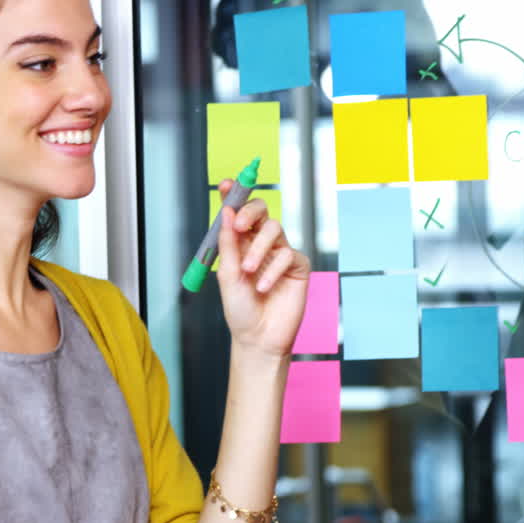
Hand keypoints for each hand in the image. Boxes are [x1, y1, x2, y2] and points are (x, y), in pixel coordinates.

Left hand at [214, 180, 310, 357]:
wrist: (258, 338)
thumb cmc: (240, 309)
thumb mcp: (226, 275)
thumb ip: (228, 243)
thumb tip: (225, 211)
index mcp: (240, 243)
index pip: (238, 213)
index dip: (234, 195)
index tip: (226, 184)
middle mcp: (261, 244)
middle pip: (261, 211)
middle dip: (250, 211)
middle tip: (238, 224)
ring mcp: (280, 253)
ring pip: (274, 229)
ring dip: (258, 249)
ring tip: (248, 271)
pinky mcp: (297, 266)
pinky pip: (287, 254)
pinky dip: (273, 270)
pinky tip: (264, 287)